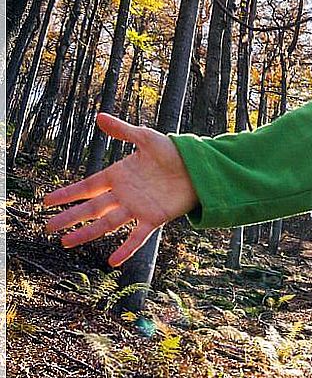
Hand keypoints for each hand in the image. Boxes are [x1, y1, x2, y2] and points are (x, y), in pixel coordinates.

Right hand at [43, 113, 199, 266]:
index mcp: (119, 175)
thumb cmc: (173, 152)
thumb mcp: (146, 138)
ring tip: (66, 242)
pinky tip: (112, 260)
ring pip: (106, 223)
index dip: (67, 194)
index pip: (86, 187)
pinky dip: (126, 248)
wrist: (199, 167)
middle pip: (91, 208)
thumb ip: (123, 131)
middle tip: (48, 227)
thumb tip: (99, 117)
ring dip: (87, 233)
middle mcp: (124, 194)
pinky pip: (137, 237)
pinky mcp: (154, 218)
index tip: (46, 201)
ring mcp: (137, 208)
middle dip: (70, 217)